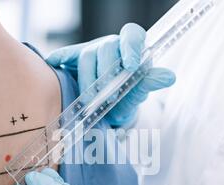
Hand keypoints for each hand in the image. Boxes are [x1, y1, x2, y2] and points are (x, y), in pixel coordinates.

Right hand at [46, 23, 175, 126]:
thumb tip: (169, 77)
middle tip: (108, 95)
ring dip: (88, 80)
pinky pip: (64, 55)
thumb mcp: (138, 93)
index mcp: (130, 49)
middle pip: (106, 48)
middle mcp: (110, 47)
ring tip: (91, 100)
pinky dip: (59, 58)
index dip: (130, 47)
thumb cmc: (125, 99)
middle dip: (106, 72)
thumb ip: (150, 83)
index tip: (130, 65)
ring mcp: (90, 51)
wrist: (107, 111)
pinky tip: (55, 64)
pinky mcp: (72, 59)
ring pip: (87, 56)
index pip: (132, 34)